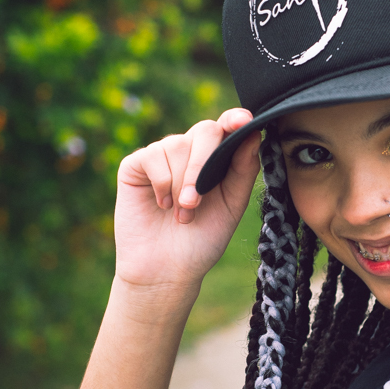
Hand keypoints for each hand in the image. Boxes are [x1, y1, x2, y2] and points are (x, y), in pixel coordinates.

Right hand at [114, 110, 260, 294]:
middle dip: (202, 166)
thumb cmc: (203, 240)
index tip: (243, 121)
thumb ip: (243, 170)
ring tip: (181, 214)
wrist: (167, 269)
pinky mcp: (136, 165)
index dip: (235, 120)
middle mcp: (190, 151)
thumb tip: (253, 133)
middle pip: (205, 131)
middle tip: (195, 203)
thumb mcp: (232, 206)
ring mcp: (162, 156)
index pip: (227, 127)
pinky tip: (161, 205)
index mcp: (217, 159)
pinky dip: (161, 184)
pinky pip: (152, 157)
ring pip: (176, 145)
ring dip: (181, 185)